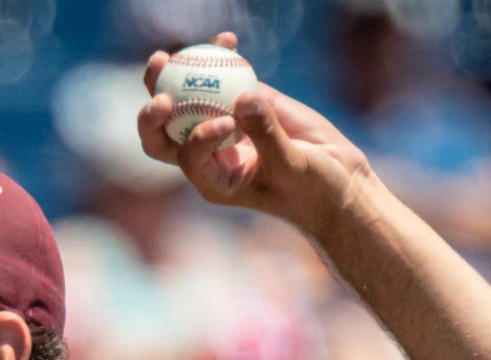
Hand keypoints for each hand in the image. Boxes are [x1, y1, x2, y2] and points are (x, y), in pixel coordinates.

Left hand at [139, 37, 378, 239]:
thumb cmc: (312, 188)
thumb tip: (242, 98)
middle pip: (167, 132)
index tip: (227, 123)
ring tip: (166, 57)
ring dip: (174, 77)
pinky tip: (226, 39)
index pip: (188, 156)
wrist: (336, 175)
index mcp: (213, 178)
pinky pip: (227, 77)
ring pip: (188, 100)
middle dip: (154, 112)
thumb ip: (267, 135)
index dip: (197, 137)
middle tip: (160, 91)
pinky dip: (223, 58)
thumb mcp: (291, 166)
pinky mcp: (244, 101)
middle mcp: (209, 152)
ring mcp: (223, 124)